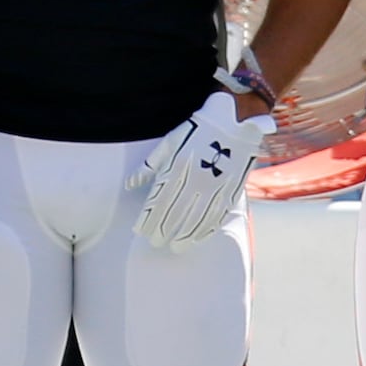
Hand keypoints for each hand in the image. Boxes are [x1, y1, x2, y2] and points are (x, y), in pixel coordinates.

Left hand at [132, 87, 272, 248]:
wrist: (235, 118)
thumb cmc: (198, 129)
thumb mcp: (170, 141)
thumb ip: (150, 165)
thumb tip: (130, 185)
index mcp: (178, 166)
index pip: (158, 201)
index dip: (149, 219)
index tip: (141, 232)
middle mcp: (196, 178)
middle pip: (175, 214)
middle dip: (163, 231)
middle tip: (155, 243)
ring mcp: (216, 186)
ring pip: (196, 219)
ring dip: (184, 236)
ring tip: (175, 247)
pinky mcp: (232, 189)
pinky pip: (217, 216)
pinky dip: (206, 230)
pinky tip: (197, 238)